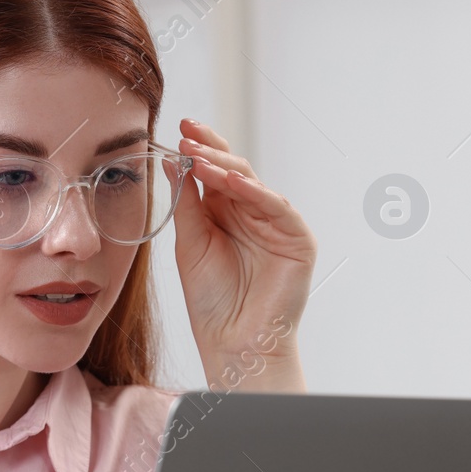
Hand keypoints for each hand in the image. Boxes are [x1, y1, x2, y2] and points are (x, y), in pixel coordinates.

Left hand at [167, 119, 315, 391]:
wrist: (233, 342)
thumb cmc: (211, 301)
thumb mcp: (190, 244)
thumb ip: (186, 204)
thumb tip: (173, 161)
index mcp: (225, 214)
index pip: (214, 173)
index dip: (199, 149)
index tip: (179, 128)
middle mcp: (253, 214)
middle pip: (235, 171)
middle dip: (211, 150)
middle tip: (187, 132)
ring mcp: (277, 225)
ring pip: (253, 185)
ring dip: (226, 169)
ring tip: (198, 156)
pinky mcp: (298, 240)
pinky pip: (277, 208)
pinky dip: (256, 193)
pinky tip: (234, 183)